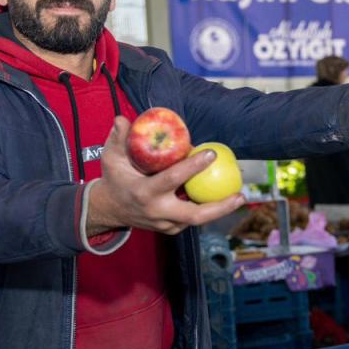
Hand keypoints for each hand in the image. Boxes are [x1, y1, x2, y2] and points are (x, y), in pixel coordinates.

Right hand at [86, 117, 245, 235]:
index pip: (173, 179)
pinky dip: (206, 209)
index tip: (211, 153)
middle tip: (240, 194)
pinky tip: (221, 198)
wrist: (109, 209)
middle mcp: (157, 211)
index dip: (194, 166)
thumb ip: (118, 138)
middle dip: (220, 207)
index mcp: (144, 192)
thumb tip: (123, 118)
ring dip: (219, 209)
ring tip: (238, 196)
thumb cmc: (114, 178)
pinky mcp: (170, 229)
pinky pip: (191, 219)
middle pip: (195, 214)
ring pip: (196, 219)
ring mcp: (164, 224)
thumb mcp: (111, 158)